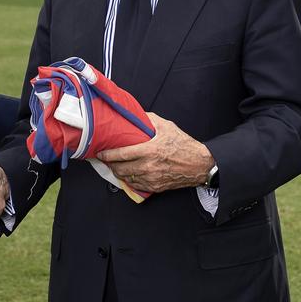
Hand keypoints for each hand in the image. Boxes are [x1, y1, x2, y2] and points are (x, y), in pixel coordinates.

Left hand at [96, 113, 212, 192]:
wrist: (199, 164)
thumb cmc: (184, 145)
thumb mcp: (167, 127)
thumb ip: (149, 120)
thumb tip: (136, 115)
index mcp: (150, 150)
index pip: (122, 154)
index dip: (108, 154)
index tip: (101, 152)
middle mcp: (149, 166)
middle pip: (121, 169)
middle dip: (110, 164)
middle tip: (106, 159)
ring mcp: (152, 178)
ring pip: (126, 178)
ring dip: (118, 172)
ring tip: (115, 166)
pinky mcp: (155, 186)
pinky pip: (136, 185)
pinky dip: (129, 180)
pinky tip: (127, 174)